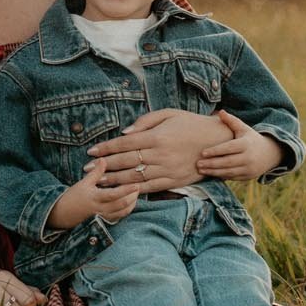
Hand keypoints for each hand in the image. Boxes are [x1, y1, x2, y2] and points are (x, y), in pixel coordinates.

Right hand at [48, 156, 139, 229]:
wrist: (63, 214)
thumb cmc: (73, 197)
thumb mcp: (83, 183)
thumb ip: (96, 172)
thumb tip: (104, 159)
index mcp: (95, 198)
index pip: (114, 195)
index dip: (126, 190)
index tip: (136, 184)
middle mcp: (100, 209)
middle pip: (121, 204)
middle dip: (133, 196)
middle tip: (140, 186)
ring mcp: (103, 216)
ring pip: (122, 212)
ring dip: (132, 203)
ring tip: (136, 193)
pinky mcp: (104, 220)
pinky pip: (119, 217)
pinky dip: (127, 210)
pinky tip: (131, 202)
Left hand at [90, 108, 222, 191]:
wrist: (218, 141)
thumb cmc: (191, 124)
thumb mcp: (169, 114)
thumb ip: (145, 121)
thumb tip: (125, 133)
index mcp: (157, 137)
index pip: (124, 144)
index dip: (106, 148)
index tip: (92, 151)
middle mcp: (160, 155)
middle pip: (126, 162)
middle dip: (104, 166)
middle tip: (87, 169)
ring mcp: (167, 170)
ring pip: (135, 177)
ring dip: (114, 181)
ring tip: (98, 182)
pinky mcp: (174, 181)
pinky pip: (150, 187)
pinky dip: (133, 190)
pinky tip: (120, 191)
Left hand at [197, 111, 284, 180]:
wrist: (270, 154)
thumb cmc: (251, 139)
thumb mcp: (244, 128)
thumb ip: (232, 121)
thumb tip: (221, 111)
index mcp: (246, 144)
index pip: (229, 148)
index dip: (215, 151)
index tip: (202, 153)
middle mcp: (248, 157)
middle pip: (227, 162)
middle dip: (212, 164)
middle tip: (198, 164)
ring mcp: (249, 168)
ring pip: (229, 172)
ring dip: (214, 172)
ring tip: (201, 170)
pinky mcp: (248, 176)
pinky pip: (232, 177)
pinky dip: (221, 176)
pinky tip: (210, 174)